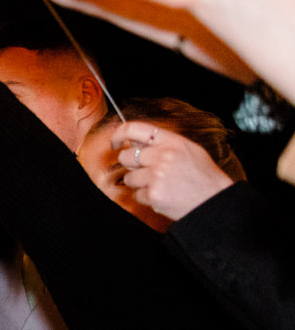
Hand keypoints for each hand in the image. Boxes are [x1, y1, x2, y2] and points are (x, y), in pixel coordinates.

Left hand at [111, 120, 232, 221]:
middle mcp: (163, 155)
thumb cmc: (202, 176)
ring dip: (139, 184)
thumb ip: (161, 143)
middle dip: (132, 166)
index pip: (135, 129)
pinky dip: (146, 197)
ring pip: (129, 178)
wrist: (214, 201)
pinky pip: (136, 195)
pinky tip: (163, 196)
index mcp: (172, 141)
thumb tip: (132, 140)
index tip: (114, 142)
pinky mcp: (153, 193)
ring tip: (161, 185)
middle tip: (148, 172)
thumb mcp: (188, 150)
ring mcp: (157, 175)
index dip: (118, 134)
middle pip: (126, 156)